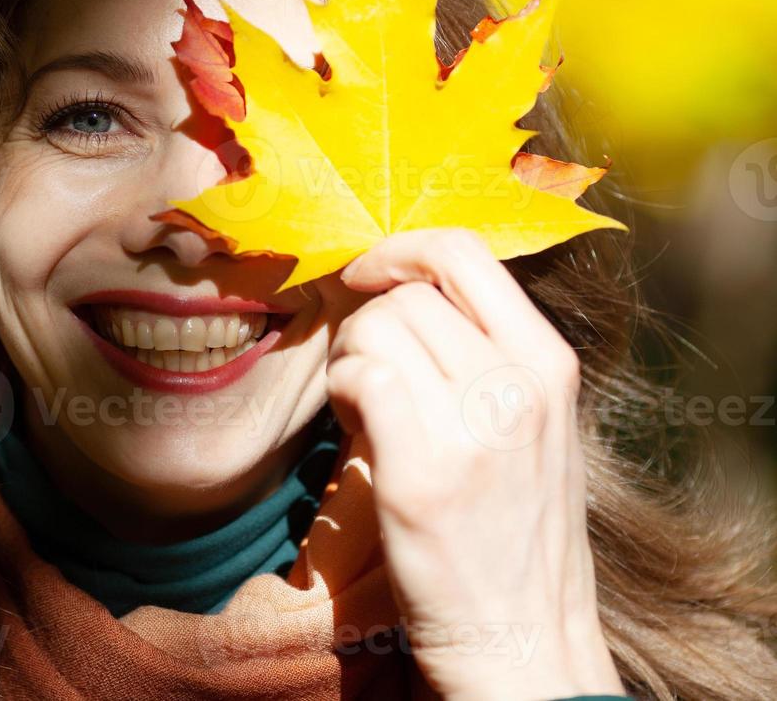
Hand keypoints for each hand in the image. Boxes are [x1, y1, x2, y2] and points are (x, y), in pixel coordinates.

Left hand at [325, 229, 622, 700]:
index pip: (465, 252)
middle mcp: (518, 385)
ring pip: (375, 329)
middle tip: (365, 374)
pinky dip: (340, 393)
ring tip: (365, 409)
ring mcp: (474, 426)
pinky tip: (354, 430)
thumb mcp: (531, 426)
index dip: (399, 250)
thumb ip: (486, 355)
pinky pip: (359, 378)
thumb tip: (406, 289)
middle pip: (406, 294)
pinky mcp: (423, 471)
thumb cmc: (512, 531)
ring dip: (350, 360)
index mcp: (548, 365)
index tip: (368, 275)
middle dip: (366, 322)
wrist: (523, 639)